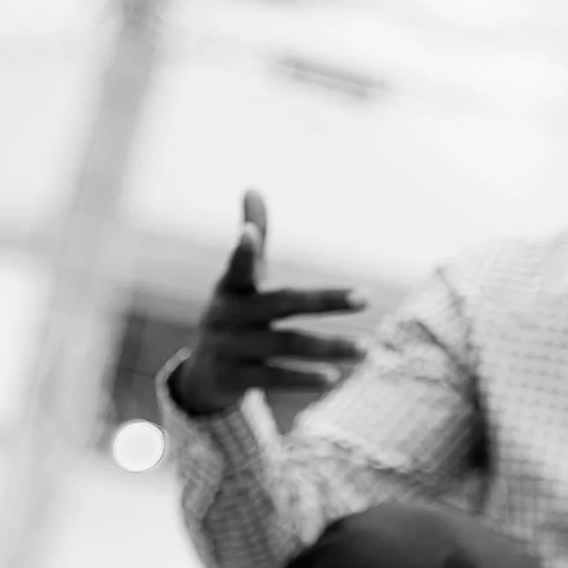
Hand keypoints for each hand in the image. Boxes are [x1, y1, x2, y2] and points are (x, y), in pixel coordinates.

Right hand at [169, 189, 367, 418]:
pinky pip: (273, 378)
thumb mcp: (239, 282)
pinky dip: (302, 378)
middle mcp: (229, 316)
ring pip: (287, 346)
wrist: (202, 376)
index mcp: (232, 288)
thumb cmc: (233, 317)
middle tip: (365, 297)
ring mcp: (230, 349)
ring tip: (366, 350)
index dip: (243, 251)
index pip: (239, 266)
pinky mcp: (235, 379)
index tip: (248, 234)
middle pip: (282, 305)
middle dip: (324, 301)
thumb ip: (252, 241)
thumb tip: (252, 187)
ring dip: (329, 347)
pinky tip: (332, 377)